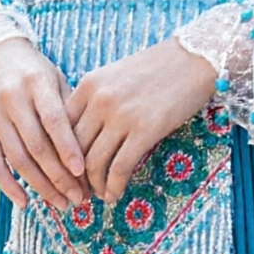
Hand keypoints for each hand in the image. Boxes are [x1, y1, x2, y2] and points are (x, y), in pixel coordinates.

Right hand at [0, 36, 85, 211]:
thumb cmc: (34, 72)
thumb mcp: (56, 80)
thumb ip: (69, 110)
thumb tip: (91, 151)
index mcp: (36, 83)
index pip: (53, 120)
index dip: (67, 148)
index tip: (83, 172)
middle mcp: (12, 100)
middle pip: (36, 146)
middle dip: (59, 176)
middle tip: (78, 198)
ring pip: (17, 159)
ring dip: (40, 185)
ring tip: (60, 203)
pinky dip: (8, 186)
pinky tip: (24, 203)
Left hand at [68, 38, 218, 203]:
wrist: (196, 58)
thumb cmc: (156, 69)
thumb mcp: (114, 77)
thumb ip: (93, 101)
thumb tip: (80, 137)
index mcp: (87, 86)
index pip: (59, 129)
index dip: (58, 156)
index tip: (62, 171)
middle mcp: (99, 100)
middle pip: (72, 149)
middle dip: (71, 177)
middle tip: (76, 191)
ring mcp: (121, 115)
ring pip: (93, 163)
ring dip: (93, 186)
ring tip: (97, 196)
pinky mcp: (145, 130)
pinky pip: (120, 167)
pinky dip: (113, 186)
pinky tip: (114, 195)